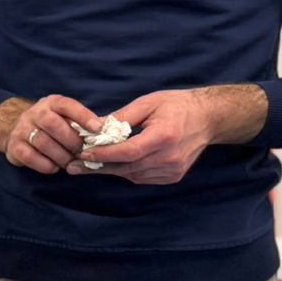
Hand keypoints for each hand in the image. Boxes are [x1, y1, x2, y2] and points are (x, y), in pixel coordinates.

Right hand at [0, 95, 100, 174]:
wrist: (17, 129)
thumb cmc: (51, 125)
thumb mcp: (65, 117)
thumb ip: (81, 124)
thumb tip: (107, 133)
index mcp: (52, 103)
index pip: (67, 105)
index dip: (83, 116)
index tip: (98, 129)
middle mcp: (35, 113)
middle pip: (52, 124)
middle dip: (71, 141)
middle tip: (82, 153)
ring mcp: (22, 129)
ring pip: (42, 142)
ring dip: (60, 156)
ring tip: (70, 163)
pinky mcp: (14, 146)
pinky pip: (30, 157)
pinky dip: (46, 165)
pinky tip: (54, 167)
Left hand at [72, 87, 262, 184]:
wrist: (208, 119)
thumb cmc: (177, 105)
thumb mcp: (149, 102)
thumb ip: (123, 116)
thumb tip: (96, 127)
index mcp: (165, 136)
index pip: (128, 152)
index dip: (104, 154)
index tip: (83, 153)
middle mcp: (170, 158)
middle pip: (127, 168)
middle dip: (98, 166)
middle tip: (74, 166)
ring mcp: (173, 170)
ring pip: (133, 175)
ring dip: (110, 170)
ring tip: (88, 165)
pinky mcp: (173, 176)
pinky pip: (142, 178)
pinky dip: (127, 171)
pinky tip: (114, 164)